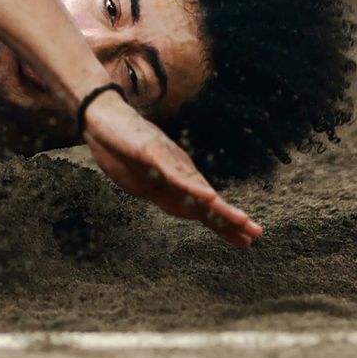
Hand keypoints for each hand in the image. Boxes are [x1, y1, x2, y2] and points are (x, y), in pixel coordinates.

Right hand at [81, 91, 262, 246]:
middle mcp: (177, 170)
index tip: (247, 240)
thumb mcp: (140, 181)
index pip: (202, 207)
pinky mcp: (152, 151)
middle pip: (206, 200)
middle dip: (230, 219)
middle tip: (256, 234)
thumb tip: (180, 207)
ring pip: (197, 187)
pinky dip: (191, 186)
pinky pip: (174, 171)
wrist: (100, 117)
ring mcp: (166, 160)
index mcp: (174, 181)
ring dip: (219, 205)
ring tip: (240, 220)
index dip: (223, 224)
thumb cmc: (118, 148)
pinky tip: (207, 196)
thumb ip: (161, 193)